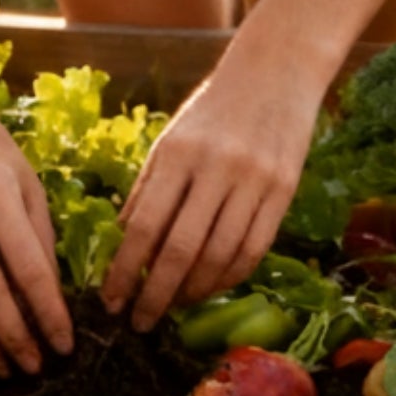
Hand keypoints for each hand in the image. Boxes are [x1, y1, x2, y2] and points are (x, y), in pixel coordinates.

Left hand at [101, 42, 323, 331]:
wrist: (276, 74)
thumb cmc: (213, 111)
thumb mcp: (169, 141)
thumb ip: (147, 191)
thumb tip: (121, 242)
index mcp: (178, 155)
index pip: (144, 227)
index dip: (125, 271)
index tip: (112, 300)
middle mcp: (217, 169)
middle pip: (181, 251)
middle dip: (156, 295)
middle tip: (140, 321)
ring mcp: (254, 182)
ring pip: (220, 257)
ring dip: (193, 292)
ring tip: (174, 305)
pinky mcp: (284, 192)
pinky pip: (253, 250)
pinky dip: (228, 277)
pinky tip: (209, 287)